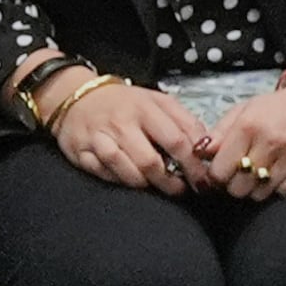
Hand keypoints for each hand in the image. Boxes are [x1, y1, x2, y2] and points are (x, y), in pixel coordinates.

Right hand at [51, 80, 210, 191]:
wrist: (79, 96)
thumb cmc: (124, 102)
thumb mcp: (158, 101)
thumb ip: (183, 121)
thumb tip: (206, 147)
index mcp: (146, 108)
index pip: (177, 140)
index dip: (192, 164)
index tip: (201, 178)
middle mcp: (122, 123)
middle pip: (151, 161)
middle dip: (170, 182)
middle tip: (180, 189)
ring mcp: (100, 138)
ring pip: (127, 171)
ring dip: (146, 183)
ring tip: (156, 185)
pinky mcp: (81, 152)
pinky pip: (104, 174)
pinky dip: (119, 180)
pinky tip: (129, 178)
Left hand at [194, 78, 285, 200]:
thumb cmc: (282, 106)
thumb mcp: (246, 110)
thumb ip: (220, 132)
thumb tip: (200, 153)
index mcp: (249, 125)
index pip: (219, 172)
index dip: (218, 176)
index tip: (223, 173)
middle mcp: (272, 141)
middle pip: (238, 188)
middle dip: (237, 184)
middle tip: (244, 173)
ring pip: (261, 193)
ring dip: (258, 186)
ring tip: (265, 171)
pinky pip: (285, 192)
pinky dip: (281, 186)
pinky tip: (283, 171)